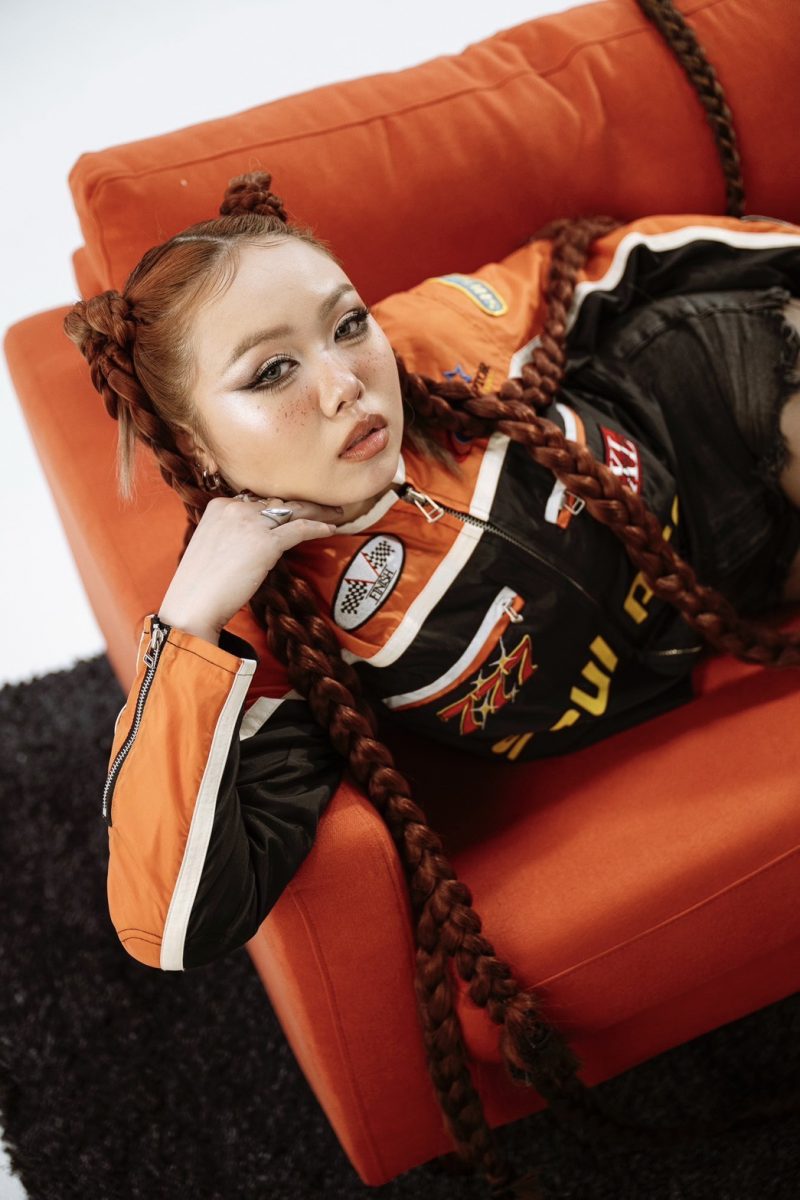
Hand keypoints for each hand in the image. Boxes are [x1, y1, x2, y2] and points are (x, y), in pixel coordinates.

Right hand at [157, 493, 343, 640]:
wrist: (194, 605)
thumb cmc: (202, 585)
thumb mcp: (212, 545)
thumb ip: (232, 533)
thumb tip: (257, 539)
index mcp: (219, 506)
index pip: (257, 501)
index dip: (278, 506)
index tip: (293, 509)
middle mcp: (235, 508)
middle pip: (277, 502)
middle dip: (301, 504)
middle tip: (323, 505)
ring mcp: (251, 523)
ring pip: (293, 510)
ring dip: (317, 510)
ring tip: (336, 512)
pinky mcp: (266, 542)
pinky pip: (300, 529)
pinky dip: (319, 527)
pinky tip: (332, 528)